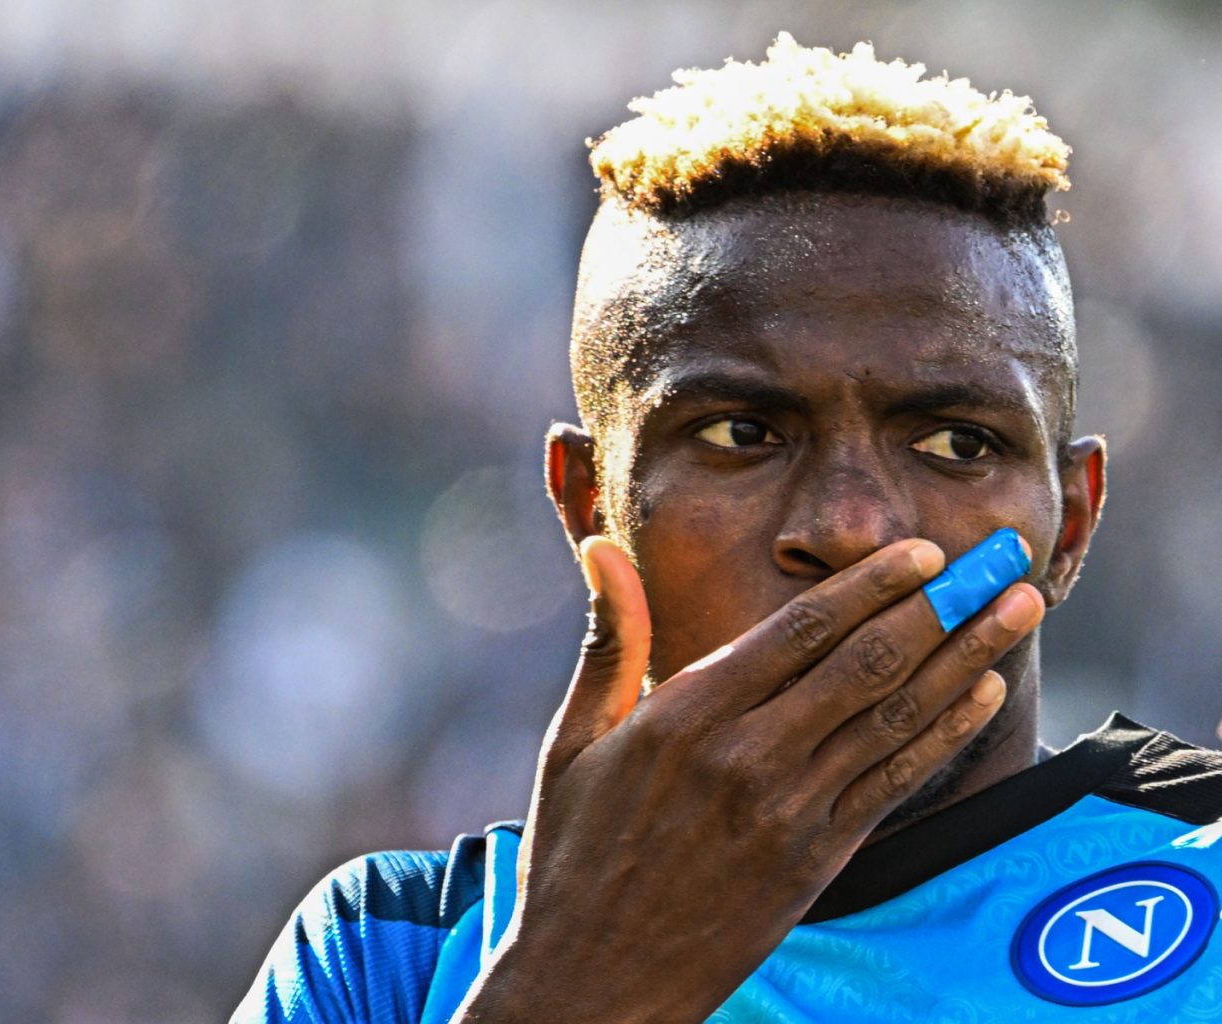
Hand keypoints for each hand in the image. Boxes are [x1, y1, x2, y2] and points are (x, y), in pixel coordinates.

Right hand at [454, 535, 1042, 1023]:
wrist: (595, 979)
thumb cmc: (574, 853)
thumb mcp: (574, 740)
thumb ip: (612, 640)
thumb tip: (603, 548)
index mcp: (685, 717)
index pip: (800, 630)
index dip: (871, 584)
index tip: (923, 550)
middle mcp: (748, 758)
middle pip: (867, 663)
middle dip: (942, 604)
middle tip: (999, 561)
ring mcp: (790, 813)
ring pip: (896, 717)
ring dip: (966, 657)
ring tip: (1019, 610)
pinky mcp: (816, 860)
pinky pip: (895, 784)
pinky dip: (945, 735)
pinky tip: (983, 696)